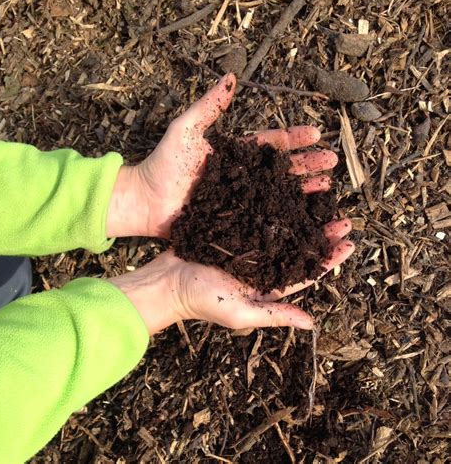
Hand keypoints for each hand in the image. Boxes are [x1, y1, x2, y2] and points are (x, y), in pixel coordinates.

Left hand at [106, 73, 338, 237]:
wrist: (145, 202)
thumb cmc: (163, 165)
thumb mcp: (185, 130)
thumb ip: (208, 106)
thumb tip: (230, 76)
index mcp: (236, 155)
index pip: (271, 144)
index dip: (294, 138)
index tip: (316, 133)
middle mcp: (243, 178)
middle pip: (282, 170)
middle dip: (308, 164)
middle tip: (332, 162)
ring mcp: (241, 201)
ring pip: (278, 195)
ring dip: (303, 192)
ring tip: (326, 190)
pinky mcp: (235, 222)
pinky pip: (262, 220)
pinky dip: (283, 219)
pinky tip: (302, 221)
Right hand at [108, 219, 352, 335]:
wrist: (167, 281)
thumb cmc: (201, 301)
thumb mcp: (240, 312)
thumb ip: (274, 314)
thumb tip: (312, 324)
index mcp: (268, 285)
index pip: (306, 272)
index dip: (328, 259)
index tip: (348, 243)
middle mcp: (262, 264)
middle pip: (298, 247)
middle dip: (321, 233)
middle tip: (343, 217)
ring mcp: (247, 246)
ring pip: (281, 228)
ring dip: (302, 215)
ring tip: (321, 200)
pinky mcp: (232, 231)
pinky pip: (257, 217)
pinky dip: (273, 205)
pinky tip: (285, 191)